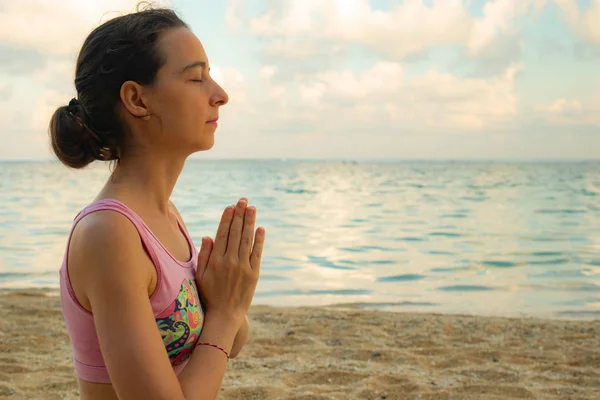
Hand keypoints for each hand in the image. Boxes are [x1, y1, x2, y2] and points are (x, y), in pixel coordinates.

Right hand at [195, 198, 264, 326]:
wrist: (225, 315)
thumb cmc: (209, 295)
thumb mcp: (200, 275)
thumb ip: (204, 255)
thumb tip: (208, 235)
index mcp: (215, 260)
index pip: (222, 233)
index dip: (227, 218)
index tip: (231, 206)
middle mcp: (230, 261)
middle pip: (236, 232)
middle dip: (240, 215)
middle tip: (243, 201)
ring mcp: (243, 267)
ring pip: (246, 239)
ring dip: (250, 222)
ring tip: (252, 208)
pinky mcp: (254, 273)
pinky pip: (257, 253)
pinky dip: (259, 240)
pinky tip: (260, 228)